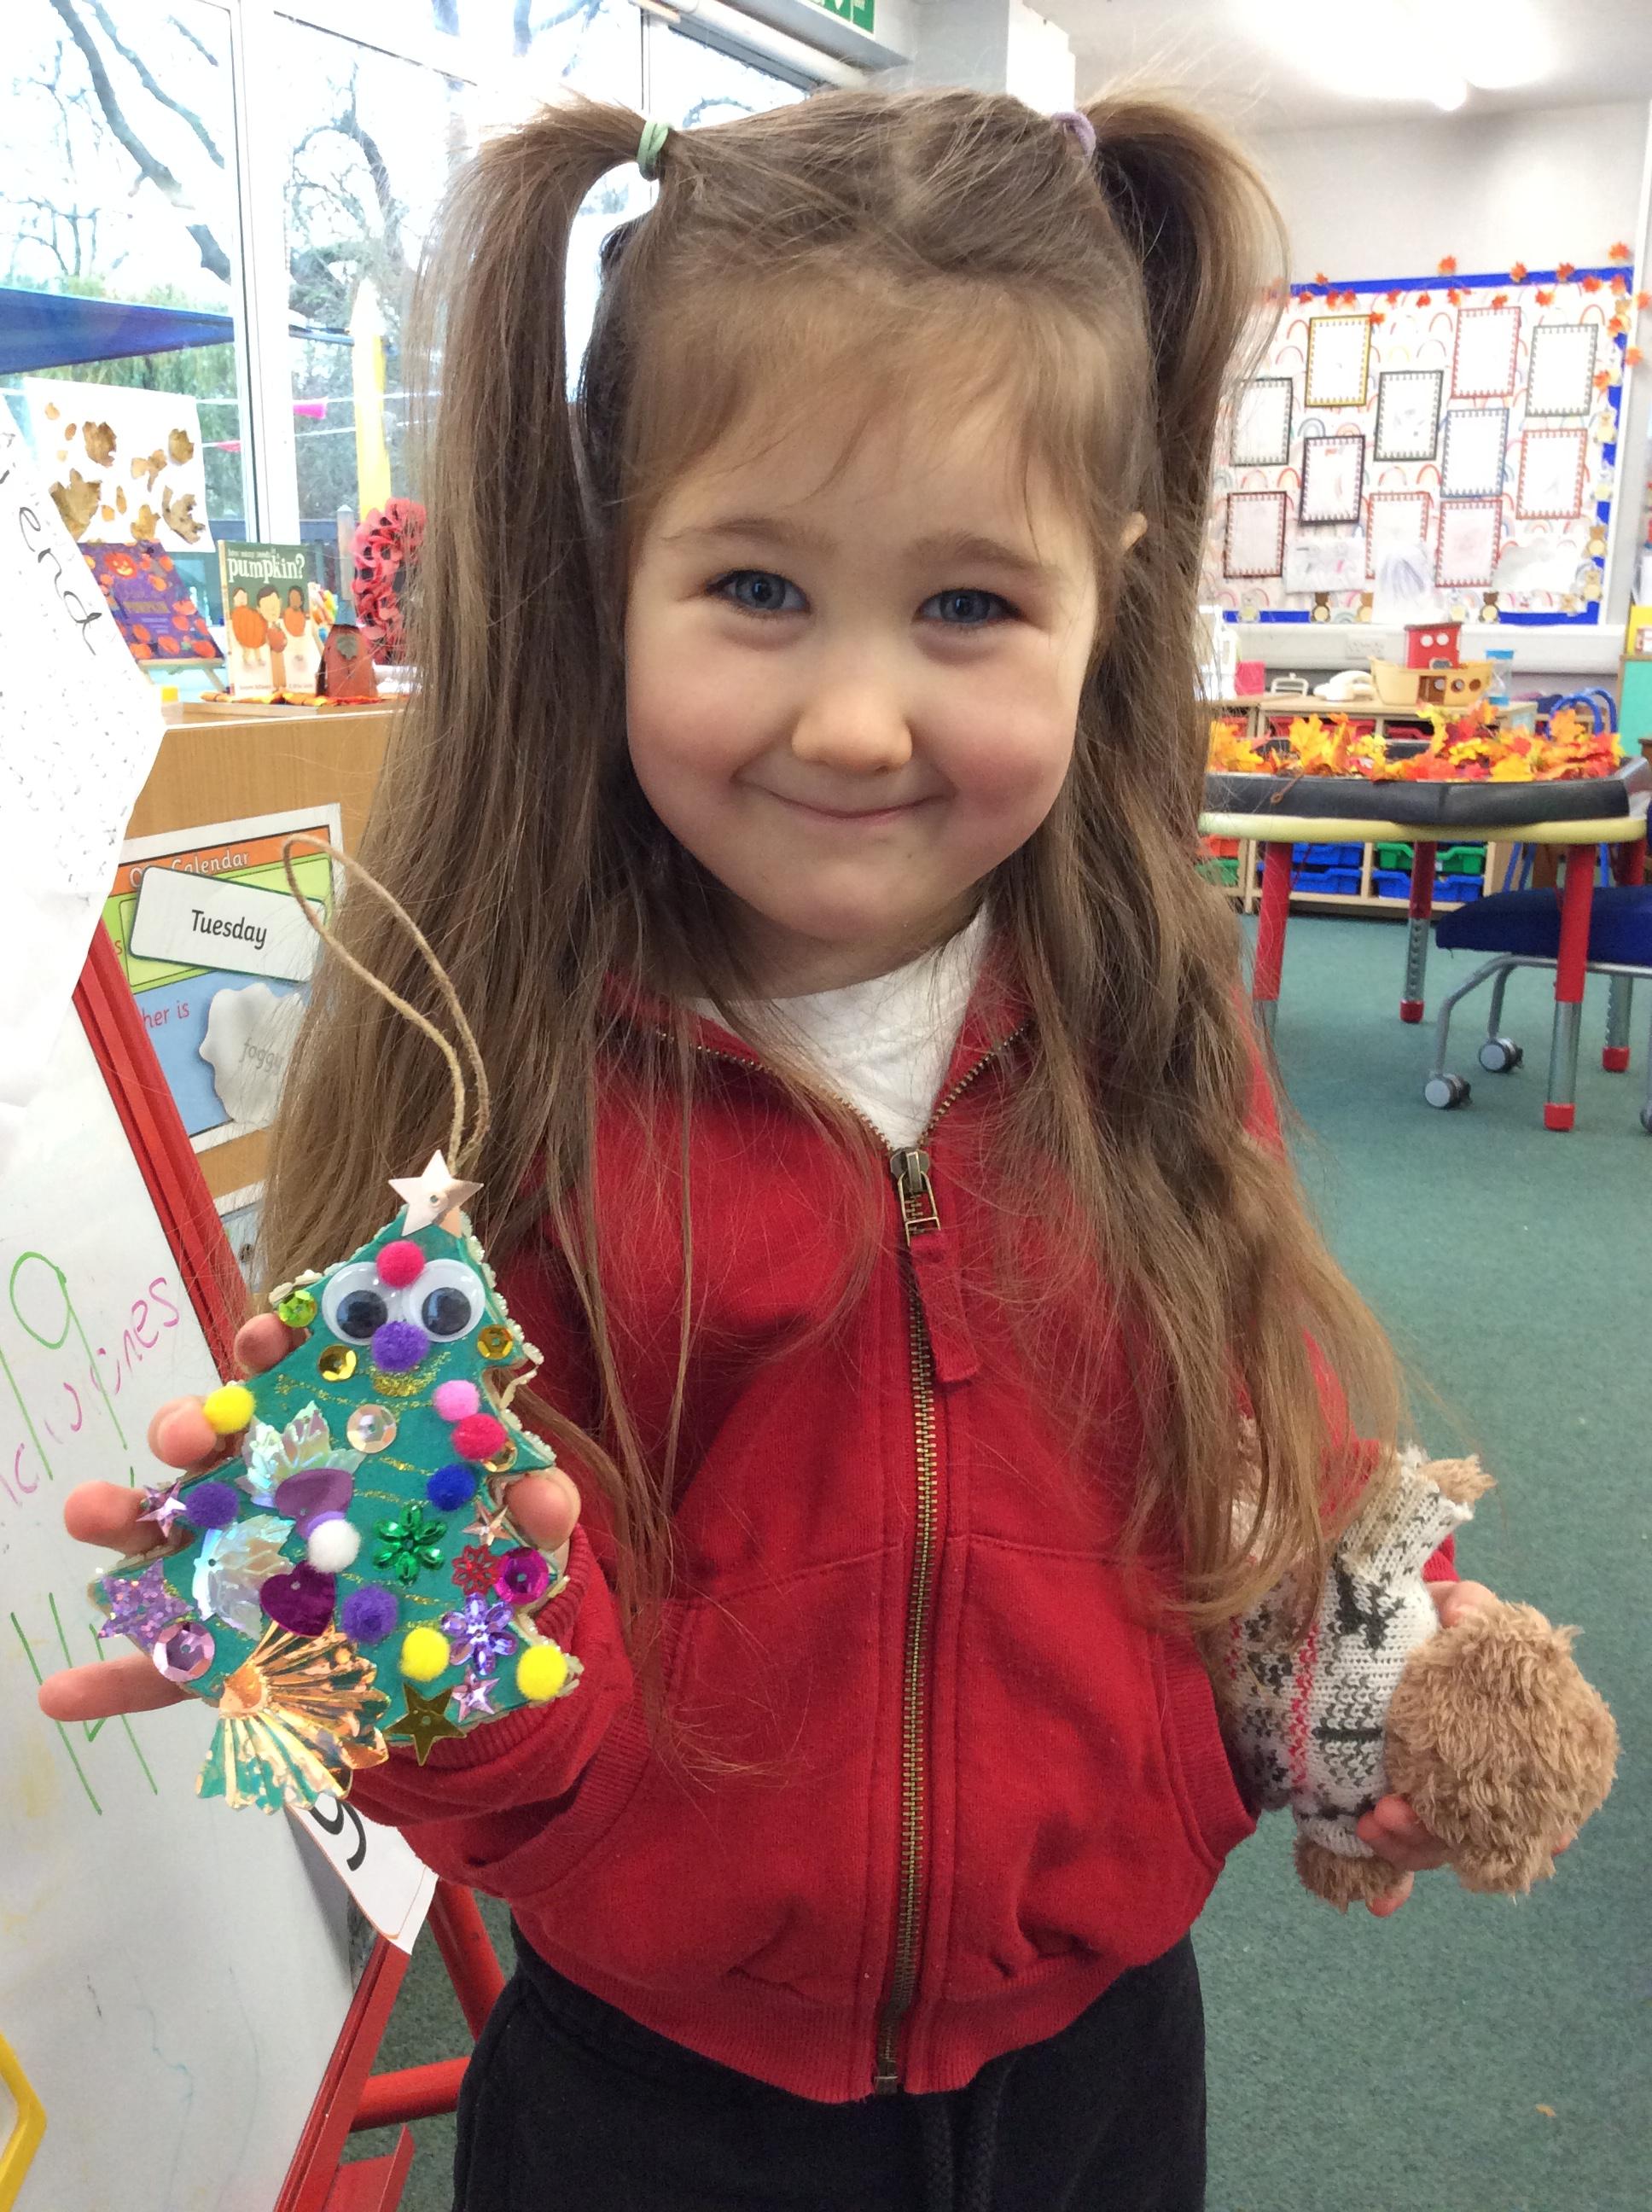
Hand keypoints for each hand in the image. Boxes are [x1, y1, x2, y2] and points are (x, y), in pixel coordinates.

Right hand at [37, 1312, 581, 1725]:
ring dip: (126, 1515)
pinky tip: (64, 1692)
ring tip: (90, 1513)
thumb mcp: (523, 1534)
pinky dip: (115, 1677)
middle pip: (223, 1437)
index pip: (303, 1373)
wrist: (463, 1667)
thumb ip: (537, 1509)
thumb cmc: (483, 1566)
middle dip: (194, 1424)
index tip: (264, 1339)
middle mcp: (281, 1486)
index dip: (278, 1346)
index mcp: (347, 1439)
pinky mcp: (228, 1648)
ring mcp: (243, 1565)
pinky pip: (165, 1661)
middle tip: (189, 1436)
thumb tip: (550, 1501)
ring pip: (172, 1530)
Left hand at [1355, 1579, 1571, 1915]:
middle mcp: (1481, 1778)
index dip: (1541, 1823)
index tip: (1536, 1836)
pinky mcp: (1392, 1801)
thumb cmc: (1430, 1619)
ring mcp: (1436, 1796)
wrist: (1373, 1626)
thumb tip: (1464, 1620)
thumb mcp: (1454, 1607)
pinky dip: (1391, 1883)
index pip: (1539, 1794)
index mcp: (1509, 1740)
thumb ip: (1470, 1609)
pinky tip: (1381, 1901)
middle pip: (1479, 1830)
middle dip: (1438, 1835)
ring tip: (1369, 1824)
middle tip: (1390, 1813)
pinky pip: (1395, 1855)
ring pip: (1436, 1843)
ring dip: (1407, 1849)